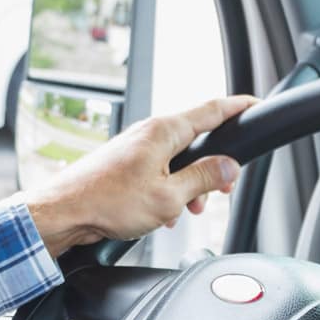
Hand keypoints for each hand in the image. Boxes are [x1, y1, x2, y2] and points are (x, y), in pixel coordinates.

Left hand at [23, 94, 254, 257]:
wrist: (62, 213)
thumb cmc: (106, 202)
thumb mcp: (168, 197)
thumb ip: (203, 179)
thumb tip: (228, 166)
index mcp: (163, 131)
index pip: (212, 110)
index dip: (239, 107)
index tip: (257, 105)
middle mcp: (149, 133)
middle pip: (198, 139)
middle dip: (215, 166)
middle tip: (223, 190)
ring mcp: (136, 147)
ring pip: (179, 160)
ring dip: (190, 185)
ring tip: (188, 210)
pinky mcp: (126, 164)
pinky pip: (160, 171)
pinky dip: (170, 190)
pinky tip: (164, 214)